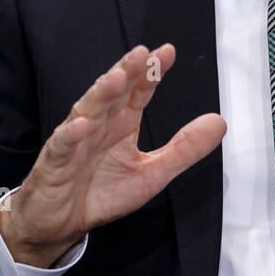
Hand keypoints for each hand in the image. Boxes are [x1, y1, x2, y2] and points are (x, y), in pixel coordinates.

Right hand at [0, 43, 225, 266]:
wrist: (62, 223)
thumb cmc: (101, 193)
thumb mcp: (153, 173)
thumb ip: (184, 148)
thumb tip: (219, 122)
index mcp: (122, 123)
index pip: (138, 91)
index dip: (151, 72)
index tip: (167, 52)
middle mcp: (99, 125)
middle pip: (112, 93)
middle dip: (126, 72)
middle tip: (141, 54)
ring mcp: (75, 141)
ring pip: (87, 111)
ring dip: (100, 94)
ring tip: (115, 78)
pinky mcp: (54, 163)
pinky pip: (62, 145)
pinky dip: (70, 135)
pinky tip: (81, 125)